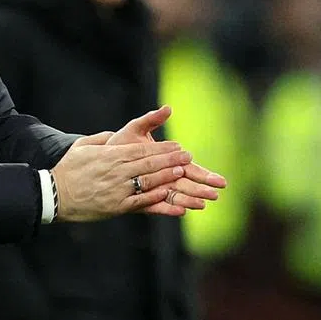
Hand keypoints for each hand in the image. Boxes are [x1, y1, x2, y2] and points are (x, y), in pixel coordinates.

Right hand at [50, 132, 191, 221]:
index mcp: (109, 155)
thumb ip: (101, 139)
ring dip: (168, 176)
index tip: (177, 146)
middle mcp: (116, 171)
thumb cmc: (67, 169)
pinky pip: (140, 201)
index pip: (142, 150)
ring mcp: (117, 189)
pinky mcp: (116, 206)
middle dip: (171, 160)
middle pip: (149, 163)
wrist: (54, 194)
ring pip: (148, 181)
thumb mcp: (82, 147)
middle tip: (188, 156)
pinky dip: (155, 197)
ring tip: (184, 172)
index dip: (162, 148)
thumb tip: (113, 134)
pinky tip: (168, 194)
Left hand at [107, 105, 227, 216]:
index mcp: (166, 161)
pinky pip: (157, 206)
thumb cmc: (121, 143)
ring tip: (202, 204)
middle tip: (216, 195)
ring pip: (176, 196)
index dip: (205, 175)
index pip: (190, 169)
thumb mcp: (136, 129)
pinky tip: (181, 211)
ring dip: (190, 200)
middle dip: (202, 189)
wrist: (102, 159)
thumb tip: (167, 107)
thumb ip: (152, 119)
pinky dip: (169, 208)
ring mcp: (153, 189)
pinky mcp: (141, 199)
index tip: (219, 180)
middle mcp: (163, 177)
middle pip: (187, 184)